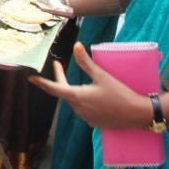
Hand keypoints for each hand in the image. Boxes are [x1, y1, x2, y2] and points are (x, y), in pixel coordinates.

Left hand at [28, 44, 148, 128]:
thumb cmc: (120, 94)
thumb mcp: (102, 76)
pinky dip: (84, 100)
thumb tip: (76, 46)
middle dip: (61, 79)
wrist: (137, 114)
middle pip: (65, 93)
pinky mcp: (93, 122)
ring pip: (75, 100)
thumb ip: (86, 62)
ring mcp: (86, 117)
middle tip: (59, 66)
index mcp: (77, 97)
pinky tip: (94, 95)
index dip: (41, 83)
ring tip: (82, 80)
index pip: (54, 89)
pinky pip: (84, 109)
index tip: (31, 78)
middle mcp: (78, 109)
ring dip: (74, 90)